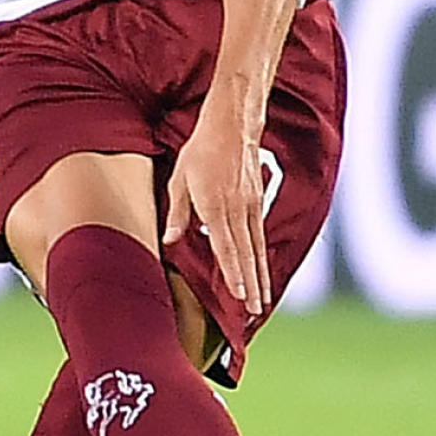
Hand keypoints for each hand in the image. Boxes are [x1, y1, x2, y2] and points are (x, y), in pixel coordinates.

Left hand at [164, 116, 271, 320]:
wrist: (232, 124)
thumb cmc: (202, 150)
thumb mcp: (180, 179)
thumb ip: (178, 212)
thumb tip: (171, 240)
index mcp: (215, 205)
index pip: (226, 247)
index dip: (233, 273)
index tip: (240, 296)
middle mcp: (237, 209)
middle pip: (246, 253)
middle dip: (252, 284)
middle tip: (256, 310)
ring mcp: (251, 206)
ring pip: (257, 248)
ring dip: (260, 275)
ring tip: (263, 300)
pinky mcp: (257, 201)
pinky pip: (260, 235)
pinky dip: (262, 256)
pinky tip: (263, 270)